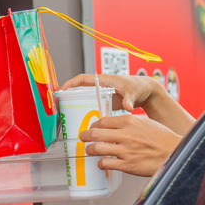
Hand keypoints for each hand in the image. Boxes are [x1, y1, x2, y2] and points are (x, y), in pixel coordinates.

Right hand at [62, 74, 194, 134]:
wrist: (145, 92)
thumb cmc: (138, 87)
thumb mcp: (133, 92)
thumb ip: (129, 100)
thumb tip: (128, 108)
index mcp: (104, 81)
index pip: (83, 79)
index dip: (71, 83)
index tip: (62, 90)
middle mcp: (101, 88)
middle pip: (80, 90)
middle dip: (68, 96)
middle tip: (58, 106)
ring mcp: (102, 96)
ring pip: (84, 100)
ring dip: (75, 106)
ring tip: (65, 116)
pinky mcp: (105, 104)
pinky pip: (92, 107)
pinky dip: (86, 114)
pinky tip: (82, 124)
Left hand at [80, 114, 182, 176]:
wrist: (174, 152)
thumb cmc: (161, 138)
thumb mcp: (144, 122)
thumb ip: (128, 122)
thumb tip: (111, 125)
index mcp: (130, 121)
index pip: (102, 121)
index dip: (93, 125)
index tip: (92, 128)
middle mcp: (126, 134)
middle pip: (95, 133)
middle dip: (85, 136)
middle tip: (83, 138)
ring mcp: (126, 150)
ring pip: (96, 148)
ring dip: (89, 150)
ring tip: (89, 150)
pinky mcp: (128, 165)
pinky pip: (106, 163)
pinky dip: (101, 163)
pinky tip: (102, 162)